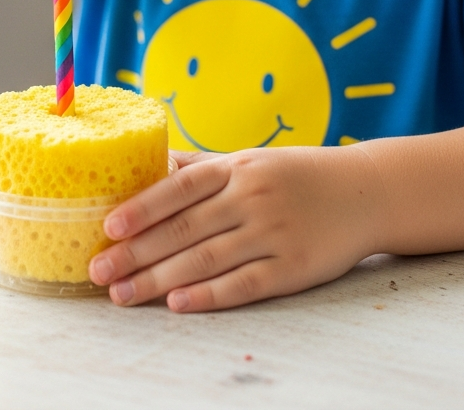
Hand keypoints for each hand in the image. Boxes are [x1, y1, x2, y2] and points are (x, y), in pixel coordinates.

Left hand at [88, 146, 382, 311]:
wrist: (364, 191)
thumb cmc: (296, 175)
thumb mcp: (250, 160)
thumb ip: (202, 167)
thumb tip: (151, 166)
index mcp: (237, 167)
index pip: (179, 188)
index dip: (142, 207)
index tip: (108, 227)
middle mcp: (252, 197)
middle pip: (184, 229)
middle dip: (137, 252)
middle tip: (99, 270)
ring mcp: (273, 232)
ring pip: (205, 259)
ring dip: (159, 279)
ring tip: (123, 293)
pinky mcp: (293, 267)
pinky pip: (243, 284)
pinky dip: (208, 295)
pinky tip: (177, 303)